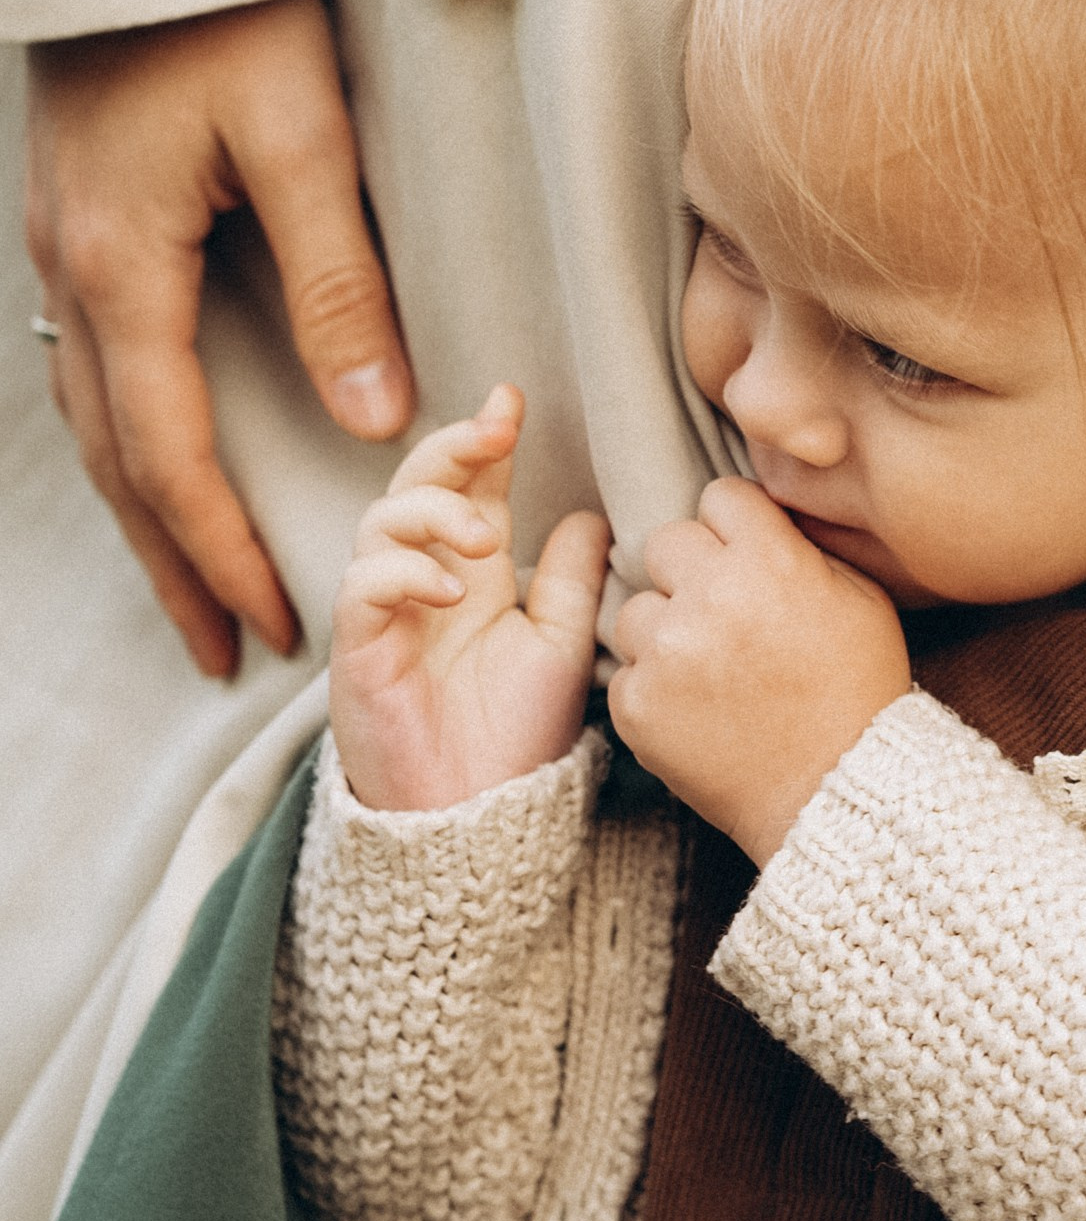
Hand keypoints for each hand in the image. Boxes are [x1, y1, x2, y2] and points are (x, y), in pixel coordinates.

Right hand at [24, 0, 414, 678]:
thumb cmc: (229, 11)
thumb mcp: (298, 143)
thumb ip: (337, 281)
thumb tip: (371, 415)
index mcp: (127, 269)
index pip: (173, 453)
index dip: (221, 549)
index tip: (271, 624)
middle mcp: (78, 273)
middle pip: (118, 460)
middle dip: (172, 562)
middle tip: (221, 650)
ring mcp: (66, 247)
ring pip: (95, 417)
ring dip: (145, 509)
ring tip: (190, 582)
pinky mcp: (80, 219)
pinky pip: (94, 362)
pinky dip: (129, 434)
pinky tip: (159, 455)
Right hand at [330, 385, 610, 810]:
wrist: (477, 821)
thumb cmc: (516, 737)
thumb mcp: (563, 646)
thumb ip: (573, 580)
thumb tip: (594, 513)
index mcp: (473, 573)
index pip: (472, 487)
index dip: (485, 440)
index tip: (511, 399)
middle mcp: (424, 581)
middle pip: (417, 485)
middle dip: (451, 446)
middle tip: (493, 428)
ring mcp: (385, 612)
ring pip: (381, 523)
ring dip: (432, 511)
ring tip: (481, 534)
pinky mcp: (357, 648)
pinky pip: (362, 586)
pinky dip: (403, 572)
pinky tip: (449, 588)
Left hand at [608, 479, 911, 862]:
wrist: (834, 791)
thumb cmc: (858, 692)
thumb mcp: (861, 598)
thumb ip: (803, 548)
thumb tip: (761, 523)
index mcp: (769, 558)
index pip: (719, 497)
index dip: (734, 528)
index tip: (745, 559)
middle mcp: (709, 596)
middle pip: (665, 542)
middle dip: (691, 571)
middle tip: (722, 613)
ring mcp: (667, 652)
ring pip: (635, 608)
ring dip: (664, 630)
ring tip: (707, 668)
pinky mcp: (637, 704)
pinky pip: (627, 671)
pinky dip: (654, 688)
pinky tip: (697, 709)